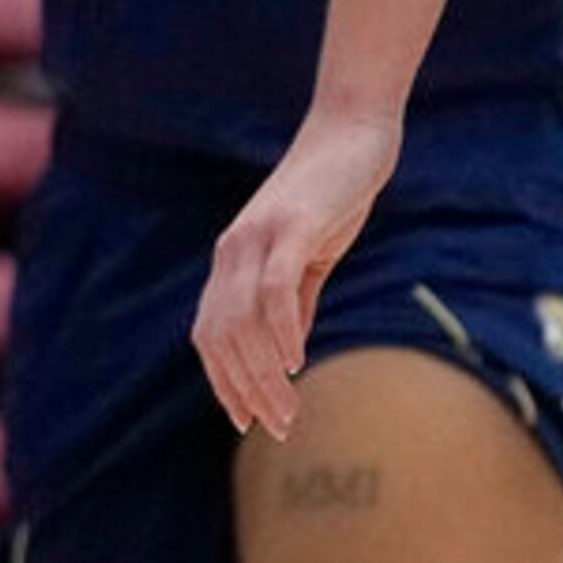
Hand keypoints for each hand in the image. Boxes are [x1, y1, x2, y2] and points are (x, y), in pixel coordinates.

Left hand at [194, 107, 403, 438]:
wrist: (352, 135)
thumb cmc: (331, 198)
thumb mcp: (307, 260)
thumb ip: (294, 304)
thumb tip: (285, 356)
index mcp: (232, 261)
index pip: (211, 335)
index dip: (223, 382)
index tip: (246, 423)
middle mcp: (233, 250)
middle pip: (222, 337)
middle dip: (245, 391)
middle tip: (280, 427)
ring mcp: (258, 236)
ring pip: (243, 321)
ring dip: (264, 375)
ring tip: (289, 412)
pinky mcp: (290, 226)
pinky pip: (275, 288)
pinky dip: (282, 330)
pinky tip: (297, 363)